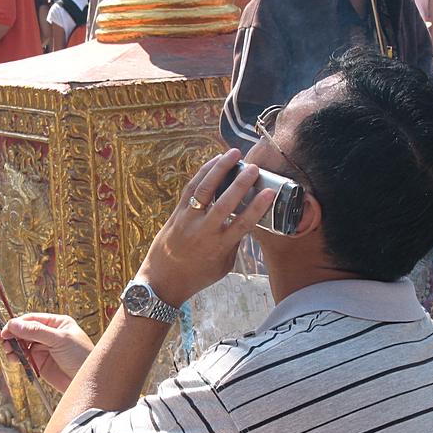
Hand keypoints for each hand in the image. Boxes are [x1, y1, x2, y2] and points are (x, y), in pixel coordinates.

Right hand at [0, 313, 94, 392]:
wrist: (88, 382)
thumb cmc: (81, 356)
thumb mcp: (59, 340)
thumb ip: (36, 331)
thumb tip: (13, 323)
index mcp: (56, 323)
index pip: (31, 319)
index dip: (16, 324)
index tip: (4, 330)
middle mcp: (49, 334)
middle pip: (23, 330)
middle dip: (10, 334)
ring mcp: (44, 349)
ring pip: (21, 344)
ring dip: (12, 346)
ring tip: (8, 351)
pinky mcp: (40, 363)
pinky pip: (23, 357)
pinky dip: (16, 357)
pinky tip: (14, 359)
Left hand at [136, 148, 275, 307]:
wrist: (163, 279)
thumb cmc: (198, 274)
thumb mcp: (224, 265)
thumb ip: (235, 242)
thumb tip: (247, 219)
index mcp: (219, 247)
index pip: (242, 224)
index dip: (257, 207)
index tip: (269, 192)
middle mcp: (204, 232)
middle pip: (224, 203)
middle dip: (240, 183)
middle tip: (254, 167)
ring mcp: (188, 220)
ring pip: (204, 190)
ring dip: (219, 169)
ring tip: (233, 153)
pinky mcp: (177, 213)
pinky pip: (190, 188)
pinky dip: (203, 172)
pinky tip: (214, 161)